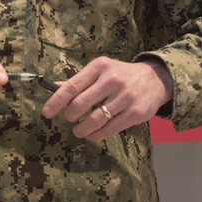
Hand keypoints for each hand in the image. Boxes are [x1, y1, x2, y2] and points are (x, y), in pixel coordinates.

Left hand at [41, 58, 173, 140]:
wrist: (155, 79)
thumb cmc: (121, 75)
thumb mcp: (101, 71)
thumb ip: (78, 81)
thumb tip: (53, 88)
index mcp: (99, 67)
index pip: (72, 86)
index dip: (56, 101)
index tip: (46, 113)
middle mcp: (111, 80)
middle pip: (80, 104)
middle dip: (70, 116)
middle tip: (70, 119)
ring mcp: (124, 97)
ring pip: (94, 120)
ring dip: (82, 129)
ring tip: (79, 131)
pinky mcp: (134, 113)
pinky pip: (109, 129)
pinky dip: (97, 135)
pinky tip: (93, 134)